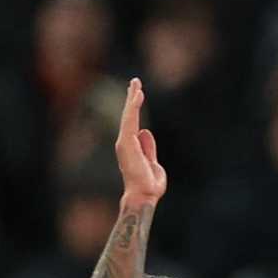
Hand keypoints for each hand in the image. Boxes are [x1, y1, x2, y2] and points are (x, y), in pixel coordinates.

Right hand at [116, 78, 166, 207]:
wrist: (144, 195)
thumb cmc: (148, 184)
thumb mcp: (153, 162)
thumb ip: (148, 147)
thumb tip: (145, 131)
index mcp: (132, 147)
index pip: (133, 124)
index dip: (135, 109)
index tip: (138, 95)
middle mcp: (125, 143)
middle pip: (128, 116)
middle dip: (132, 99)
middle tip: (135, 82)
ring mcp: (125, 142)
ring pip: (128, 115)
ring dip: (132, 98)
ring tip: (136, 83)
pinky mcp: (126, 142)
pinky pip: (129, 120)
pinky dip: (133, 107)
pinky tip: (137, 95)